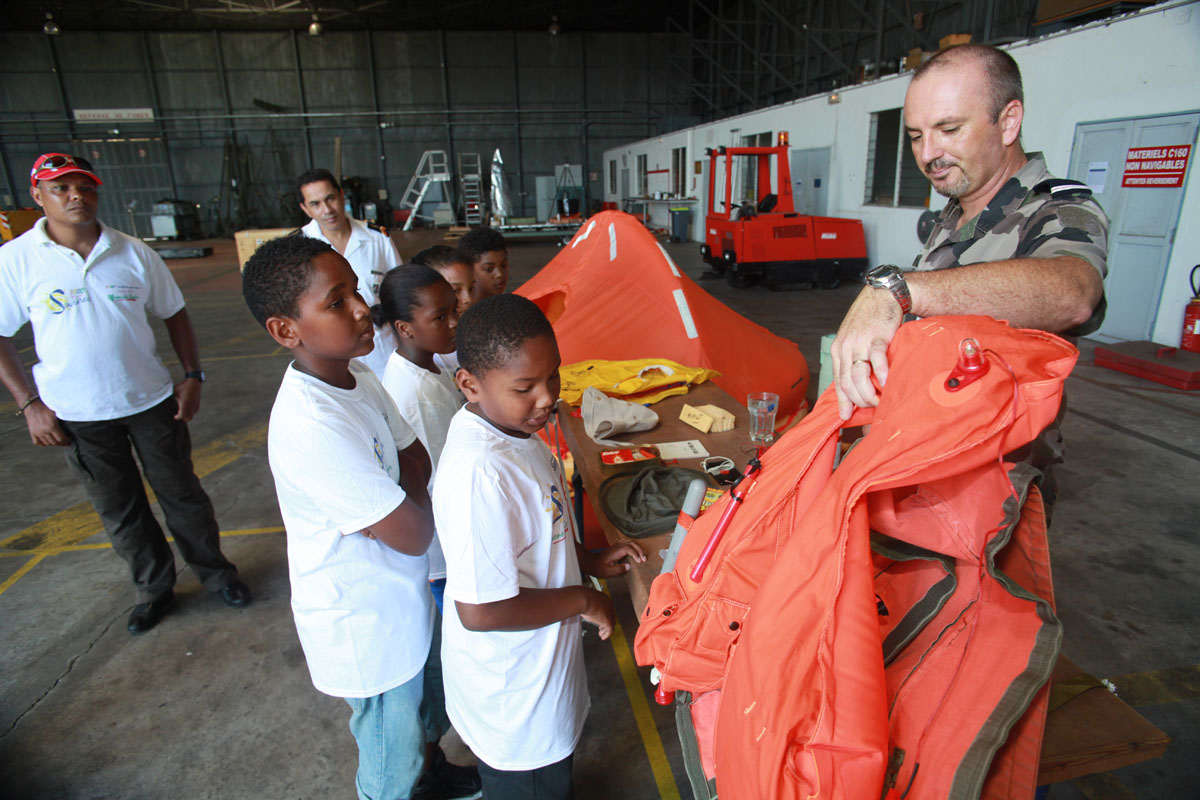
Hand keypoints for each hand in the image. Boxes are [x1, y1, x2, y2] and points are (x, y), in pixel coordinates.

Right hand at [24, 400, 68, 446]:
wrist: (32, 406)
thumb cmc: (46, 408)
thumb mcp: (56, 412)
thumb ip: (63, 417)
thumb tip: (74, 417)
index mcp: (52, 426)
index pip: (60, 439)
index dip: (66, 441)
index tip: (69, 441)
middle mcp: (44, 431)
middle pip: (54, 442)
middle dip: (61, 443)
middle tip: (65, 443)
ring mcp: (37, 433)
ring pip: (47, 443)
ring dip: (53, 444)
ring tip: (57, 442)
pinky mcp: (32, 433)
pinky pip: (37, 442)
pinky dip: (43, 444)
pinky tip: (47, 442)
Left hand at [173, 377, 201, 420]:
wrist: (194, 382)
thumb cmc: (183, 386)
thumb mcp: (174, 391)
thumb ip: (170, 397)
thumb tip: (163, 400)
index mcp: (185, 403)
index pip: (182, 416)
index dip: (177, 418)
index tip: (174, 416)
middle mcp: (191, 406)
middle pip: (187, 418)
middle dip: (182, 419)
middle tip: (177, 416)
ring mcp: (195, 405)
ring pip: (191, 416)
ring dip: (186, 416)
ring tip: (182, 414)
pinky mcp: (197, 404)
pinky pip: (194, 412)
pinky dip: (190, 413)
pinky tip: (186, 410)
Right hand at [579, 587, 615, 639]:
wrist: (582, 598)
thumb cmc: (581, 598)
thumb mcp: (585, 600)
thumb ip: (585, 603)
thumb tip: (578, 606)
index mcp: (604, 599)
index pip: (607, 608)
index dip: (604, 615)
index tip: (599, 620)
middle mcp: (609, 605)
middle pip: (611, 616)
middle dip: (605, 623)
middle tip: (601, 628)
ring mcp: (609, 613)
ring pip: (611, 623)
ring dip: (606, 629)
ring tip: (601, 634)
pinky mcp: (608, 621)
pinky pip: (610, 630)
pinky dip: (607, 634)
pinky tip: (603, 637)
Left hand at [583, 540, 646, 578]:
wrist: (590, 562)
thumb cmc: (598, 568)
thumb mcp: (607, 572)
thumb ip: (618, 570)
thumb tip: (629, 567)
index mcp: (615, 552)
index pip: (628, 548)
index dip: (636, 553)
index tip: (640, 561)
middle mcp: (616, 547)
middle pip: (631, 543)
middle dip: (639, 550)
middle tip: (644, 559)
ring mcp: (616, 545)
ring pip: (629, 541)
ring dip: (637, 547)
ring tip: (642, 555)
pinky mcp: (616, 546)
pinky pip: (626, 541)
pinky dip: (633, 544)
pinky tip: (635, 550)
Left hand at [831, 286, 902, 419]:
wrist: (882, 296)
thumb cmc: (869, 319)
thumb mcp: (853, 339)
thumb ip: (852, 359)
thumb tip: (855, 384)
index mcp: (838, 349)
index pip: (837, 381)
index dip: (842, 401)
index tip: (845, 416)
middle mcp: (846, 347)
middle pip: (847, 382)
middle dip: (858, 400)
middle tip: (870, 408)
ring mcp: (860, 342)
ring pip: (859, 375)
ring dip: (869, 393)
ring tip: (878, 401)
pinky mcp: (877, 337)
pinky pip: (876, 360)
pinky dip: (882, 374)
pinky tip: (887, 383)